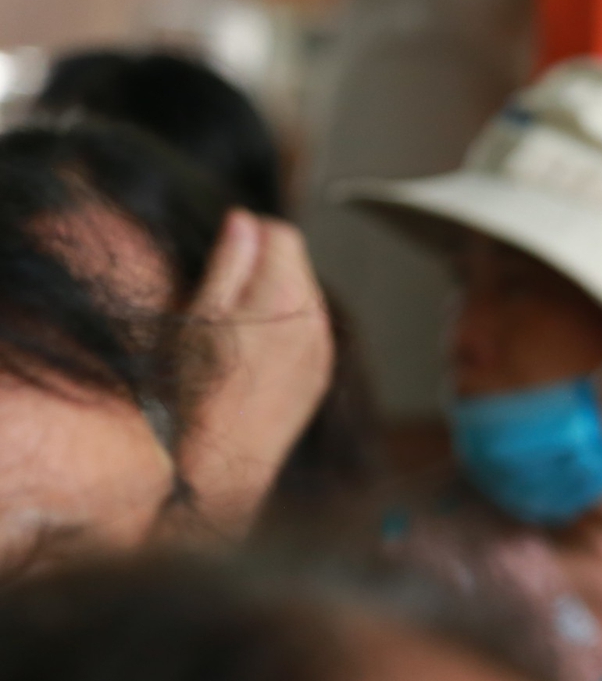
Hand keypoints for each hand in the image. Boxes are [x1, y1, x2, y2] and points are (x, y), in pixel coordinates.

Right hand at [170, 210, 334, 538]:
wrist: (224, 461)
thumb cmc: (199, 388)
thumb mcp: (200, 313)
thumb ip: (230, 261)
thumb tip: (245, 219)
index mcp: (286, 295)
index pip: (283, 233)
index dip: (250, 235)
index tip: (225, 253)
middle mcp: (316, 319)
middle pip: (298, 263)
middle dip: (264, 266)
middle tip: (222, 294)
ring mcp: (323, 349)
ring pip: (305, 297)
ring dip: (275, 297)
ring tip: (235, 327)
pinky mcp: (322, 373)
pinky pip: (310, 331)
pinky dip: (286, 328)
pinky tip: (253, 351)